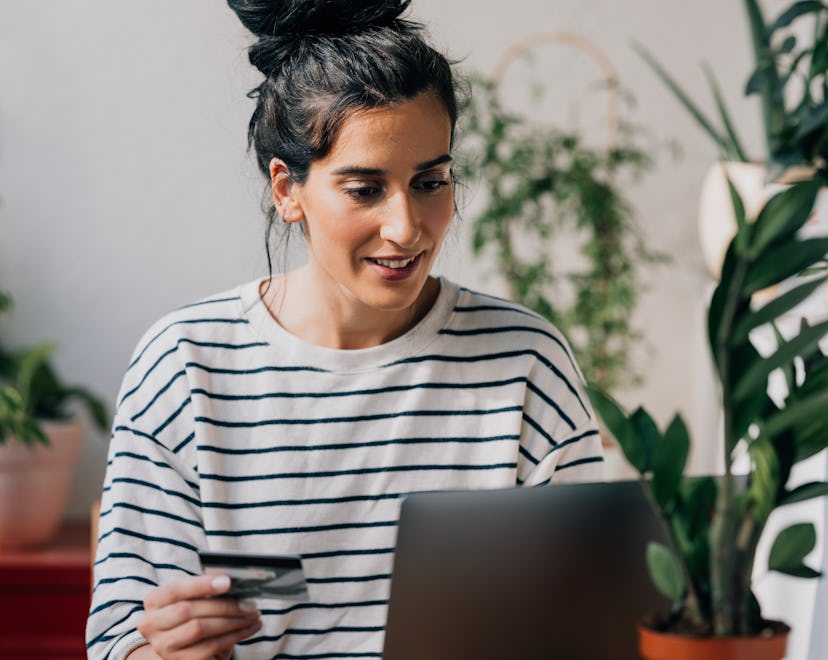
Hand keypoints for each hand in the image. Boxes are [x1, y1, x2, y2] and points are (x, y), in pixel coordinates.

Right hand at [131, 574, 261, 658]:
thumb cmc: (195, 612)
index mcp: (154, 601)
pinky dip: (234, 636)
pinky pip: (210, 647)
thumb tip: (232, 581)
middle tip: (250, 603)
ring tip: (253, 615)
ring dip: (233, 621)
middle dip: (224, 605)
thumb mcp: (196, 597)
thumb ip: (208, 588)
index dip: (201, 585)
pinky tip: (249, 628)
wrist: (185, 643)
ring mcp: (164, 646)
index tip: (228, 581)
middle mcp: (152, 625)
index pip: (175, 590)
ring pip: (200, 629)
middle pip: (188, 611)